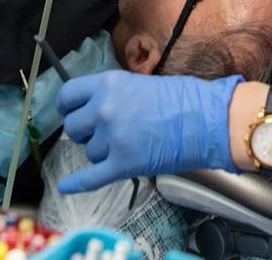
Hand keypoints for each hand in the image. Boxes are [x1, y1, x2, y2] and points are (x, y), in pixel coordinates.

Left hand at [56, 71, 240, 192]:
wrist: (206, 119)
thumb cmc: (181, 99)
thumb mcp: (138, 84)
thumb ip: (111, 95)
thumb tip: (91, 110)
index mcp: (107, 84)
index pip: (68, 96)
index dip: (68, 106)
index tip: (72, 112)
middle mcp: (103, 110)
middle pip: (73, 128)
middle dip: (85, 132)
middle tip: (105, 132)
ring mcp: (112, 138)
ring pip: (89, 152)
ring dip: (102, 152)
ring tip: (128, 144)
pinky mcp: (122, 164)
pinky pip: (91, 178)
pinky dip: (76, 184)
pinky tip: (64, 187)